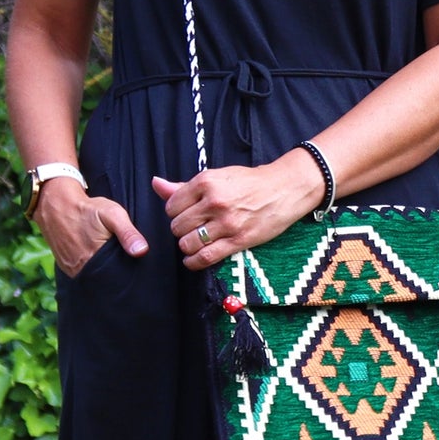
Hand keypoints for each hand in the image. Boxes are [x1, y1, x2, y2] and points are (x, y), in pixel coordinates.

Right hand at [35, 180, 148, 277]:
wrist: (54, 203)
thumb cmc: (87, 208)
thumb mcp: (112, 214)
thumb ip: (127, 232)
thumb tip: (142, 251)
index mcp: (95, 260)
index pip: (119, 278)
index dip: (129, 275)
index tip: (135, 268)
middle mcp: (82, 270)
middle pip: (108, 281)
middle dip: (118, 275)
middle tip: (124, 262)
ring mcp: (72, 271)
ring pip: (96, 280)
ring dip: (105, 274)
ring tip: (111, 261)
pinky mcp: (67, 269)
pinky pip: (84, 275)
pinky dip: (93, 271)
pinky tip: (98, 261)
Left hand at [153, 154, 321, 271]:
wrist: (282, 190)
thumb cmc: (249, 183)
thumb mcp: (216, 177)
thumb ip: (184, 186)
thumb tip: (156, 184)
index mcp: (206, 182)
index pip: (172, 205)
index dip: (175, 213)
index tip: (184, 215)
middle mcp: (213, 202)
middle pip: (178, 225)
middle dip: (180, 230)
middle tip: (191, 229)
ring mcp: (226, 223)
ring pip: (189, 242)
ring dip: (187, 246)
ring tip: (193, 243)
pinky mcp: (238, 240)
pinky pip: (206, 256)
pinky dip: (194, 262)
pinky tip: (193, 260)